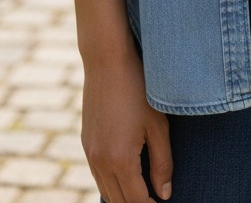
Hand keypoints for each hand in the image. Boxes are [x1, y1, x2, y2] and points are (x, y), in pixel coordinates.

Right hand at [81, 45, 172, 202]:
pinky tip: (127, 175)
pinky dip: (111, 182)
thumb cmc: (138, 89)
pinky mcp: (85, 142)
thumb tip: (164, 194)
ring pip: (105, 190)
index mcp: (120, 159)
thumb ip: (162, 163)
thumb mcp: (158, 125)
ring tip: (143, 191)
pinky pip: (97, 174)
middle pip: (118, 201)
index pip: (136, 201)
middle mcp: (100, 161)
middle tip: (154, 198)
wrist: (107, 61)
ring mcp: (89, 152)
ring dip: (122, 196)